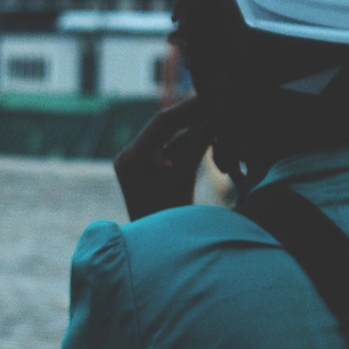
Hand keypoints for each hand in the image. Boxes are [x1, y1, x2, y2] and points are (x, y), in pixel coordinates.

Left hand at [114, 96, 213, 221]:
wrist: (157, 251)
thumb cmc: (171, 221)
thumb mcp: (185, 179)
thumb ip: (198, 145)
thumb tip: (215, 117)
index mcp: (133, 158)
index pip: (163, 122)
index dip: (190, 107)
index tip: (212, 97)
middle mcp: (130, 156)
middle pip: (165, 126)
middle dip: (192, 114)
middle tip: (218, 100)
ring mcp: (136, 162)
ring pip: (169, 136)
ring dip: (193, 125)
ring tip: (217, 112)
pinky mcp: (146, 168)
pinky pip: (169, 148)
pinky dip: (189, 140)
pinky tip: (210, 129)